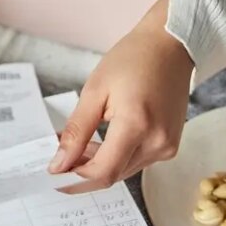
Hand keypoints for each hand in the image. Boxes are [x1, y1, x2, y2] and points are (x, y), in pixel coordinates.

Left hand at [49, 0, 192, 186]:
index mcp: (137, 125)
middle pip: (113, 176)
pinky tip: (101, 141)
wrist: (171, 46)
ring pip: (123, 171)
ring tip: (78, 145)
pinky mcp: (170, 145)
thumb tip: (59, 164)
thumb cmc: (132, 60)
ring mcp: (167, 146)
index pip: (103, 171)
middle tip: (59, 159)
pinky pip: (136, 161)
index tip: (54, 174)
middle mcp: (157, 142)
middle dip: (83, 171)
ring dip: (98, 164)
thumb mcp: (94, 91)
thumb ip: (76, 131)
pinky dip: (116, 157)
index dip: (75, 179)